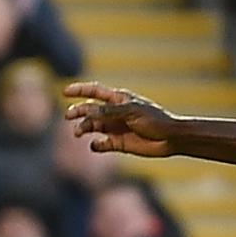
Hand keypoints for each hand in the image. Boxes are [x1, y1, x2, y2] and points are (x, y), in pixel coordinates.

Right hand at [63, 82, 180, 158]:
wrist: (170, 139)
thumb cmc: (154, 120)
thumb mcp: (132, 111)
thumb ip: (110, 111)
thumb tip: (88, 112)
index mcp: (118, 99)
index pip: (95, 91)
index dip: (79, 90)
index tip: (65, 92)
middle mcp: (114, 113)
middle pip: (90, 110)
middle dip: (77, 112)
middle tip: (68, 116)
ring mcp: (116, 128)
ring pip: (93, 126)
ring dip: (83, 128)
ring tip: (79, 133)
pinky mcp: (119, 143)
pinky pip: (102, 144)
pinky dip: (96, 146)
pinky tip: (95, 145)